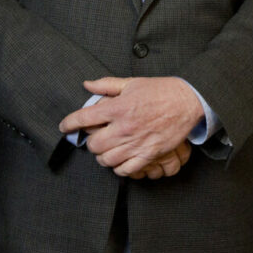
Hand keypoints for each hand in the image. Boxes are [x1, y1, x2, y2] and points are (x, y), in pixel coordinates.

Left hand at [58, 76, 203, 176]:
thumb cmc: (160, 90)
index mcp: (118, 107)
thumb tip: (87, 85)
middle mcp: (124, 127)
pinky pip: (125, 170)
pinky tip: (119, 160)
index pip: (84, 118)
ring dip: (103, 156)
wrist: (187, 101)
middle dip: (91, 141)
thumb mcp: (132, 82)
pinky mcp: (148, 155)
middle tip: (95, 137)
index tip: (65, 126)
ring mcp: (136, 143)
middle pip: (94, 144)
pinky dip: (118, 167)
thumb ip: (107, 85)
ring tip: (107, 149)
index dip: (70, 123)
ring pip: (107, 160)